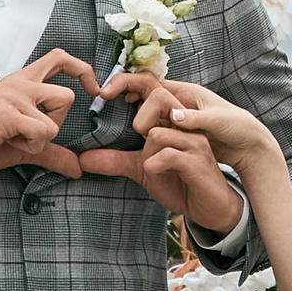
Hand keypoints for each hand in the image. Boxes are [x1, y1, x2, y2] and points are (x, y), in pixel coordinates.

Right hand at [0, 50, 99, 184]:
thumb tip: (78, 169)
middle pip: (67, 95)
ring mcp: (13, 95)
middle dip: (57, 123)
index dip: (83, 70)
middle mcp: (18, 83)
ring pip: (55, 118)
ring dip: (40, 139)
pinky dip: (30, 147)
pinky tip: (6, 142)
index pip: (60, 58)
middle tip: (30, 133)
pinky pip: (42, 132)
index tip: (93, 90)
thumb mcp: (22, 147)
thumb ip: (51, 152)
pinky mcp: (7, 113)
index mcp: (21, 82)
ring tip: (13, 139)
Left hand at [79, 73, 248, 233]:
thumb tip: (81, 160)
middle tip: (136, 137)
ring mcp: (193, 141)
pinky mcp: (197, 161)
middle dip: (139, 118)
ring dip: (147, 154)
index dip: (128, 81)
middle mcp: (184, 125)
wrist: (210, 208)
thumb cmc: (179, 182)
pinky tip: (158, 174)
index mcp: (172, 121)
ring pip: (156, 132)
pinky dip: (154, 166)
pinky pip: (166, 155)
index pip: (152, 88)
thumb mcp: (142, 169)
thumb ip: (114, 160)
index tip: (103, 92)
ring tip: (153, 168)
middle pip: (158, 96)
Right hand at [115, 76, 275, 174]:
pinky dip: (141, 130)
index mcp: (184, 92)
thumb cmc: (238, 128)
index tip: (108, 93)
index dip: (126, 82)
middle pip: (141, 93)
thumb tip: (173, 116)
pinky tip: (133, 140)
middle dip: (123, 97)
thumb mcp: (219, 122)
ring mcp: (174, 116)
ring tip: (118, 127)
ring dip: (131, 115)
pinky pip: (152, 126)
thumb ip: (196, 119)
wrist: (249, 145)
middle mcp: (176, 101)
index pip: (148, 81)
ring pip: (144, 110)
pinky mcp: (176, 131)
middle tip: (111, 110)